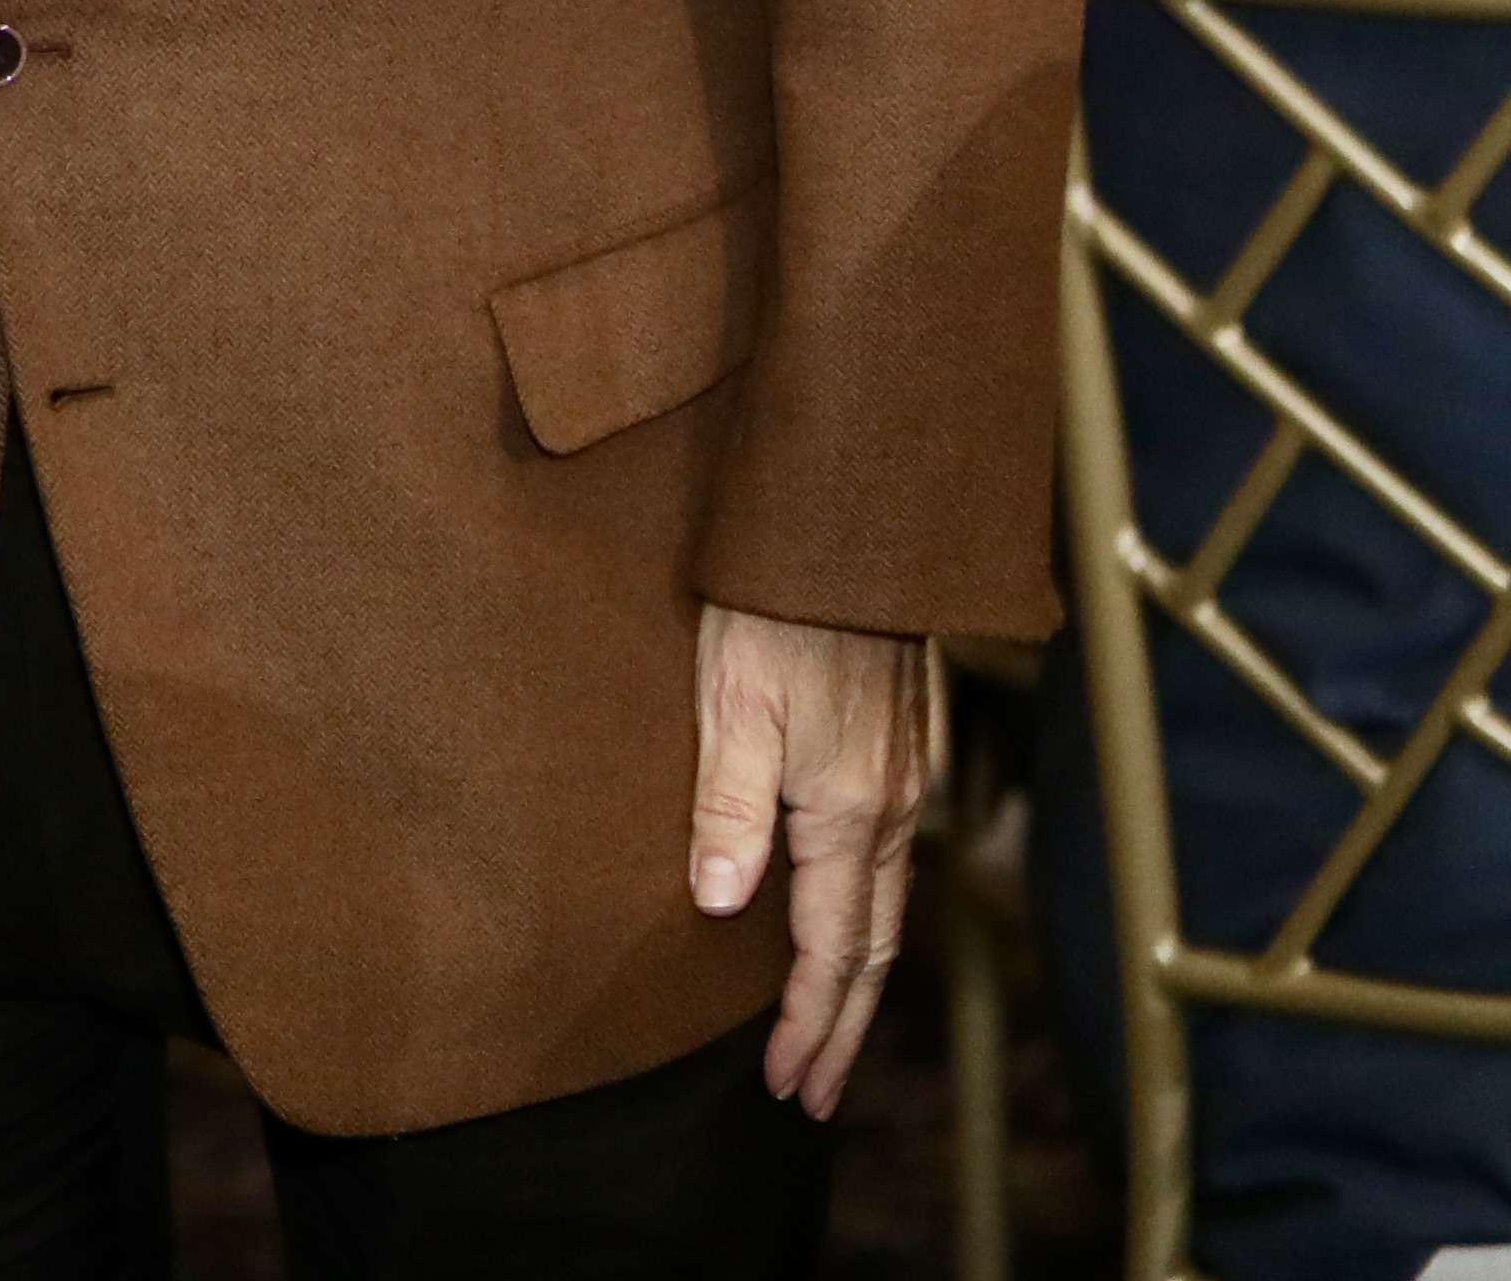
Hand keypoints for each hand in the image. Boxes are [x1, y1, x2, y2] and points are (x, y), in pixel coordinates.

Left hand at [686, 603, 933, 1115]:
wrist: (846, 534)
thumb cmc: (774, 611)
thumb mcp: (732, 705)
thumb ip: (728, 808)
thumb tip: (725, 908)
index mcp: (847, 811)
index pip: (835, 949)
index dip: (808, 1021)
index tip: (787, 1082)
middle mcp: (889, 809)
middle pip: (873, 947)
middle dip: (840, 1026)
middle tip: (810, 1093)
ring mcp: (901, 781)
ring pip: (886, 907)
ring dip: (857, 979)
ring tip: (825, 1030)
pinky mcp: (897, 752)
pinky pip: (885, 863)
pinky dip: (866, 919)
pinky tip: (842, 923)